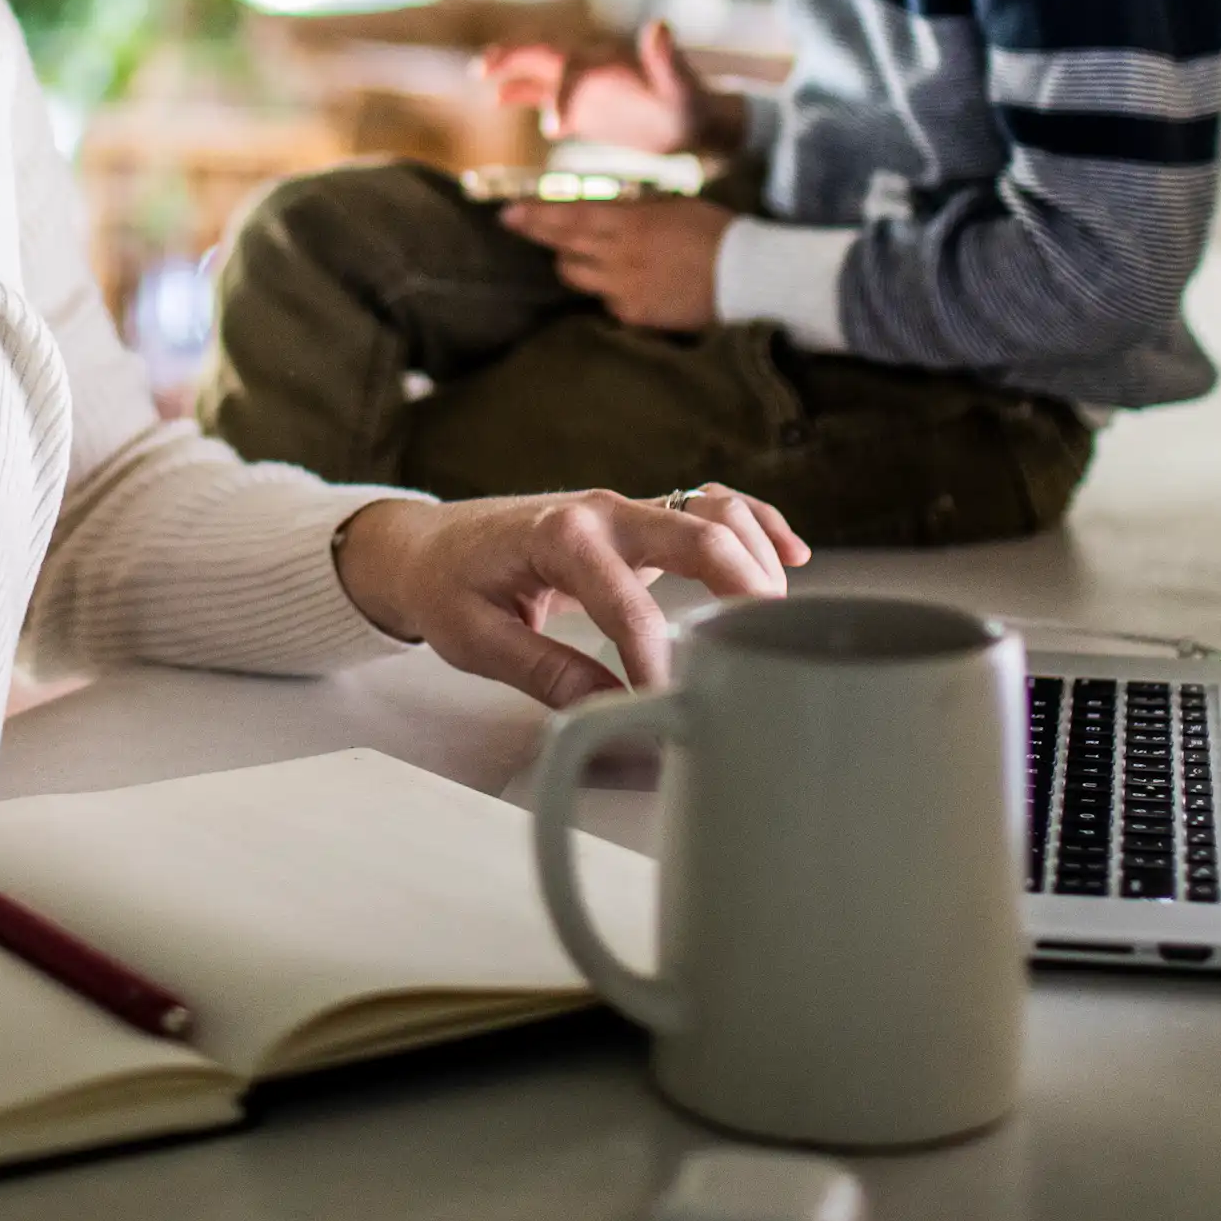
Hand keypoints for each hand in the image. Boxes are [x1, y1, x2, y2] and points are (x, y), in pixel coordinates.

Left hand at [332, 487, 809, 707]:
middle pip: (697, 536)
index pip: (628, 606)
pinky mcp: (640, 519)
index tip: (673, 709)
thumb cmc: (447, 586)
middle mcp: (602, 510)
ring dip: (757, 556)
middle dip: (743, 591)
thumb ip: (545, 672)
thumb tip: (613, 714)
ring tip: (777, 618)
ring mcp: (626, 508)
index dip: (658, 664)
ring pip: (715, 511)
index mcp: (559, 536)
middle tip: (768, 651)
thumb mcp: (476, 639)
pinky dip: (756, 521)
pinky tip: (791, 553)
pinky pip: (711, 505)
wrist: (428, 543)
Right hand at [480, 18, 742, 155]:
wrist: (694, 122)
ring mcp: (584, 86)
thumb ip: (667, 60)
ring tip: (480, 74)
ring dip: (511, 71)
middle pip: (544, 54)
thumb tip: (659, 25)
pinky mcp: (583, 108)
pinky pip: (546, 97)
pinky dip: (523, 95)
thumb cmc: (691, 104)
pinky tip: (500, 98)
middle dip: (513, 57)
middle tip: (483, 67)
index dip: (561, 93)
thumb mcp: (681, 86)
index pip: (573, 67)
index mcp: (609, 59)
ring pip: (539, 72)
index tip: (556, 129)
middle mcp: (591, 67)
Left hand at [501, 195, 732, 329]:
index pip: (569, 217)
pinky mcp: (635, 315)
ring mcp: (624, 289)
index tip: (508, 212)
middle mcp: (619, 255)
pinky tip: (629, 284)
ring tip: (581, 256)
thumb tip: (602, 206)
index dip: (535, 215)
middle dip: (539, 233)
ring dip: (572, 263)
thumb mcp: (671, 205)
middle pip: (564, 246)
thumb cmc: (715, 231)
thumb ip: (632, 208)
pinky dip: (609, 291)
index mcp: (629, 221)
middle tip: (513, 224)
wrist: (748, 276)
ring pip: (576, 276)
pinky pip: (606, 302)